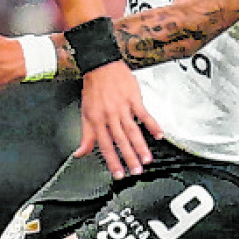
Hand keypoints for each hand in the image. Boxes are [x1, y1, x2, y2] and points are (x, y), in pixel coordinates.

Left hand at [75, 61, 160, 178]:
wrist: (101, 64)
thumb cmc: (93, 88)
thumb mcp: (84, 112)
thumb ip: (86, 135)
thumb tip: (80, 153)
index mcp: (96, 120)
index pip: (105, 145)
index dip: (112, 161)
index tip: (119, 174)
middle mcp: (109, 115)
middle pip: (120, 140)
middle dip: (129, 158)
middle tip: (136, 171)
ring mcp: (122, 107)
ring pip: (132, 130)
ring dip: (140, 146)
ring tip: (147, 159)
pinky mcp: (133, 98)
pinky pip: (144, 114)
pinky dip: (152, 125)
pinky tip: (159, 135)